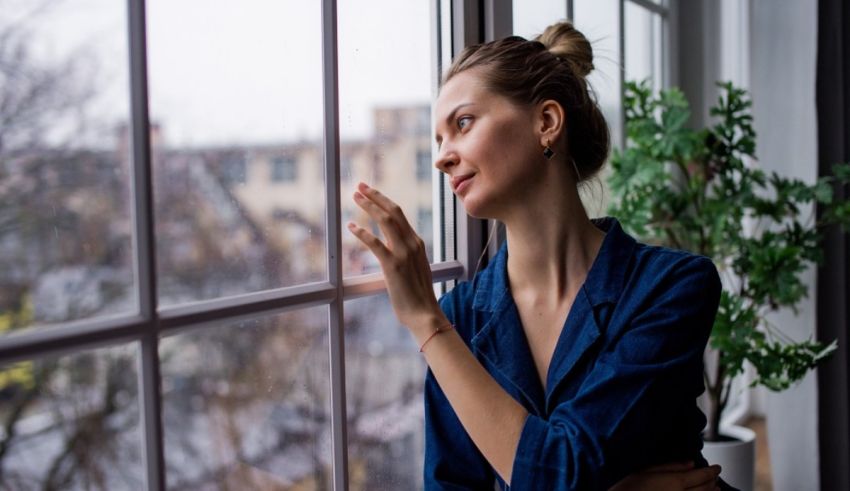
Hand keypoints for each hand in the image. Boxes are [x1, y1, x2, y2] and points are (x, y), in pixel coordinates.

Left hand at [347, 182, 445, 336]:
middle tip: (359, 186)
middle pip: (393, 211)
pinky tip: (351, 227)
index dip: (384, 201)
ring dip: (368, 206)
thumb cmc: (417, 295)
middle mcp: (412, 243)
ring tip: (355, 197)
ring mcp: (403, 253)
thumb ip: (405, 254)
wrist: (424, 313)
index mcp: (417, 243)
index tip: (371, 192)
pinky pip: (375, 243)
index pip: (399, 214)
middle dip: (375, 196)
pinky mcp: (393, 265)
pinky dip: (362, 233)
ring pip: (385, 221)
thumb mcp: (414, 268)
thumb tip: (391, 246)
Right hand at [608, 461, 720, 490]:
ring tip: (716, 488)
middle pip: (705, 488)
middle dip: (712, 481)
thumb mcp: (646, 471)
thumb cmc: (629, 488)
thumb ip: (670, 466)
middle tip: (716, 476)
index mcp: (675, 482)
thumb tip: (690, 463)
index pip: (701, 476)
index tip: (717, 467)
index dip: (712, 471)